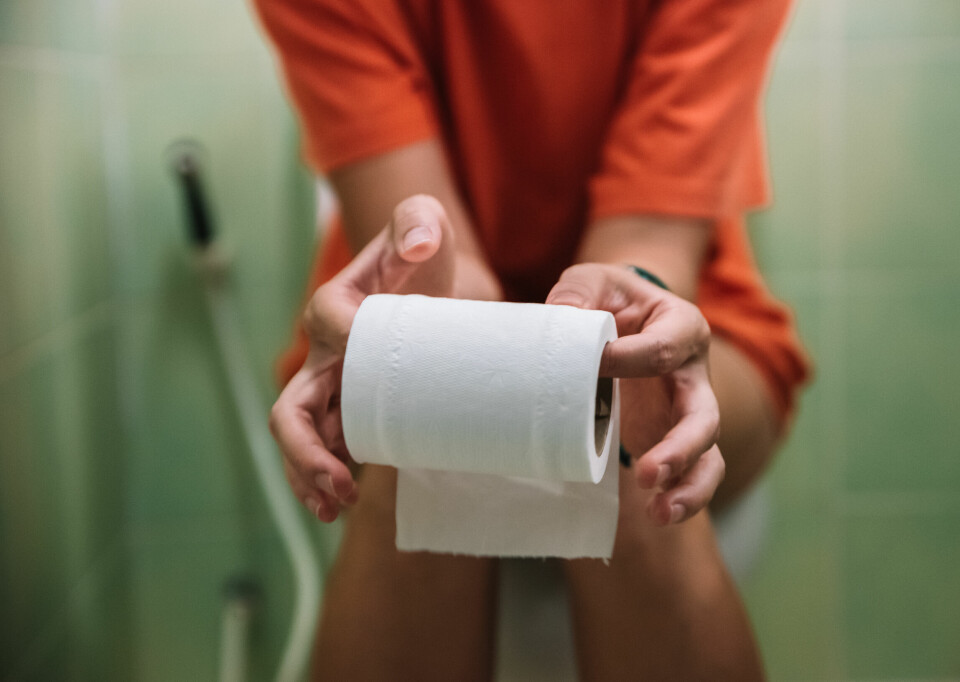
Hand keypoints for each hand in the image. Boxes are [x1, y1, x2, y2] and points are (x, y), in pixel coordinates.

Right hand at [269, 195, 455, 520]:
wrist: (439, 286)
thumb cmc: (424, 255)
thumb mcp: (425, 224)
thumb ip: (418, 220)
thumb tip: (418, 245)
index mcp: (334, 307)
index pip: (328, 326)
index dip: (350, 347)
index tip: (388, 371)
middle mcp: (324, 353)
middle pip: (292, 408)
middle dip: (305, 450)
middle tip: (340, 483)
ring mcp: (335, 387)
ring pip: (301, 437)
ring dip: (309, 476)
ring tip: (336, 505)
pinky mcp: (355, 409)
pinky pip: (326, 448)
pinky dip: (324, 479)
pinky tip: (340, 504)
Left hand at [546, 264, 723, 524]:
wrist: (620, 317)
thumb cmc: (606, 299)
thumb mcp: (590, 283)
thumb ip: (575, 296)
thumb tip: (557, 323)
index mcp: (681, 325)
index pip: (665, 348)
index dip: (629, 359)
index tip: (594, 364)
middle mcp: (694, 373)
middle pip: (703, 415)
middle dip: (679, 447)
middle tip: (647, 473)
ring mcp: (688, 410)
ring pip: (708, 452)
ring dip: (688, 484)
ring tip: (659, 512)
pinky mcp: (673, 437)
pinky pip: (693, 472)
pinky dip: (682, 496)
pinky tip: (658, 515)